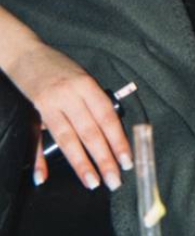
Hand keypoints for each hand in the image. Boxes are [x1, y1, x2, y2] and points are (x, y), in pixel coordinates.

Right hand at [9, 41, 132, 189]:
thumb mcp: (83, 78)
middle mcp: (69, 95)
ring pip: (68, 139)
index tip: (127, 161)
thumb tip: (111, 132)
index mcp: (87, 85)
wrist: (26, 54)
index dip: (118, 141)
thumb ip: (95, 102)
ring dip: (81, 163)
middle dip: (104, 158)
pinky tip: (43, 176)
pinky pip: (37, 139)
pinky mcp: (34, 111)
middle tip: (114, 180)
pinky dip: (39, 160)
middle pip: (90, 132)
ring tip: (92, 181)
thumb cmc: (60, 67)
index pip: (107, 117)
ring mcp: (50, 104)